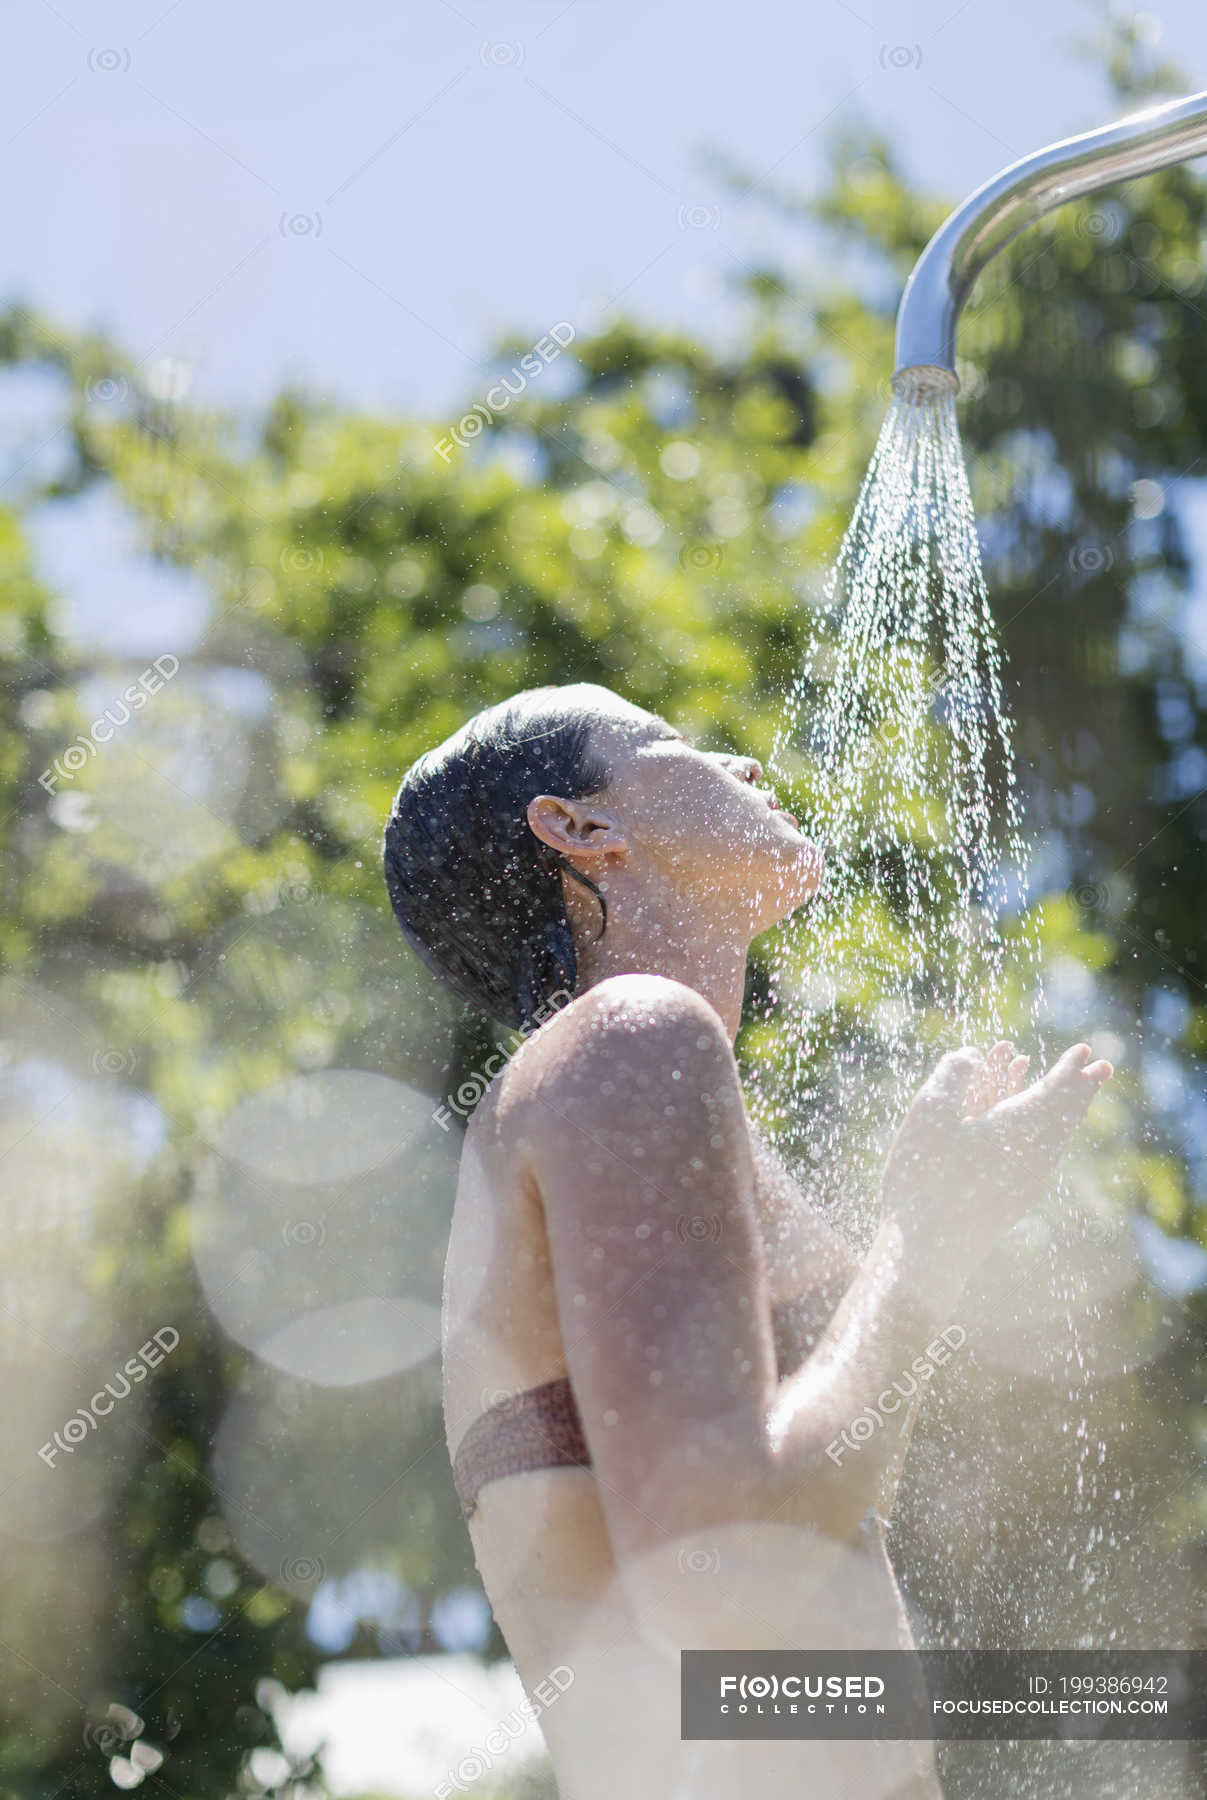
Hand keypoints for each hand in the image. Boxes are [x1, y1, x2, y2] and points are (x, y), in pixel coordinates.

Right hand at [880, 1038, 1112, 1269]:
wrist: (928, 1250)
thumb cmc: (925, 1177)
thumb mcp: (930, 1112)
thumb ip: (953, 1074)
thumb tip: (972, 1055)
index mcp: (1018, 1127)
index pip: (1055, 1090)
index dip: (1069, 1068)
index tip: (1086, 1052)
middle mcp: (1034, 1154)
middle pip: (1066, 1114)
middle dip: (1080, 1087)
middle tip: (1100, 1068)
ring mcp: (1027, 1181)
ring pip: (1056, 1137)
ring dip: (1063, 1110)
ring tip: (1071, 1095)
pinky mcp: (1015, 1200)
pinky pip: (1043, 1156)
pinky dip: (1046, 1134)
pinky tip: (1040, 1137)